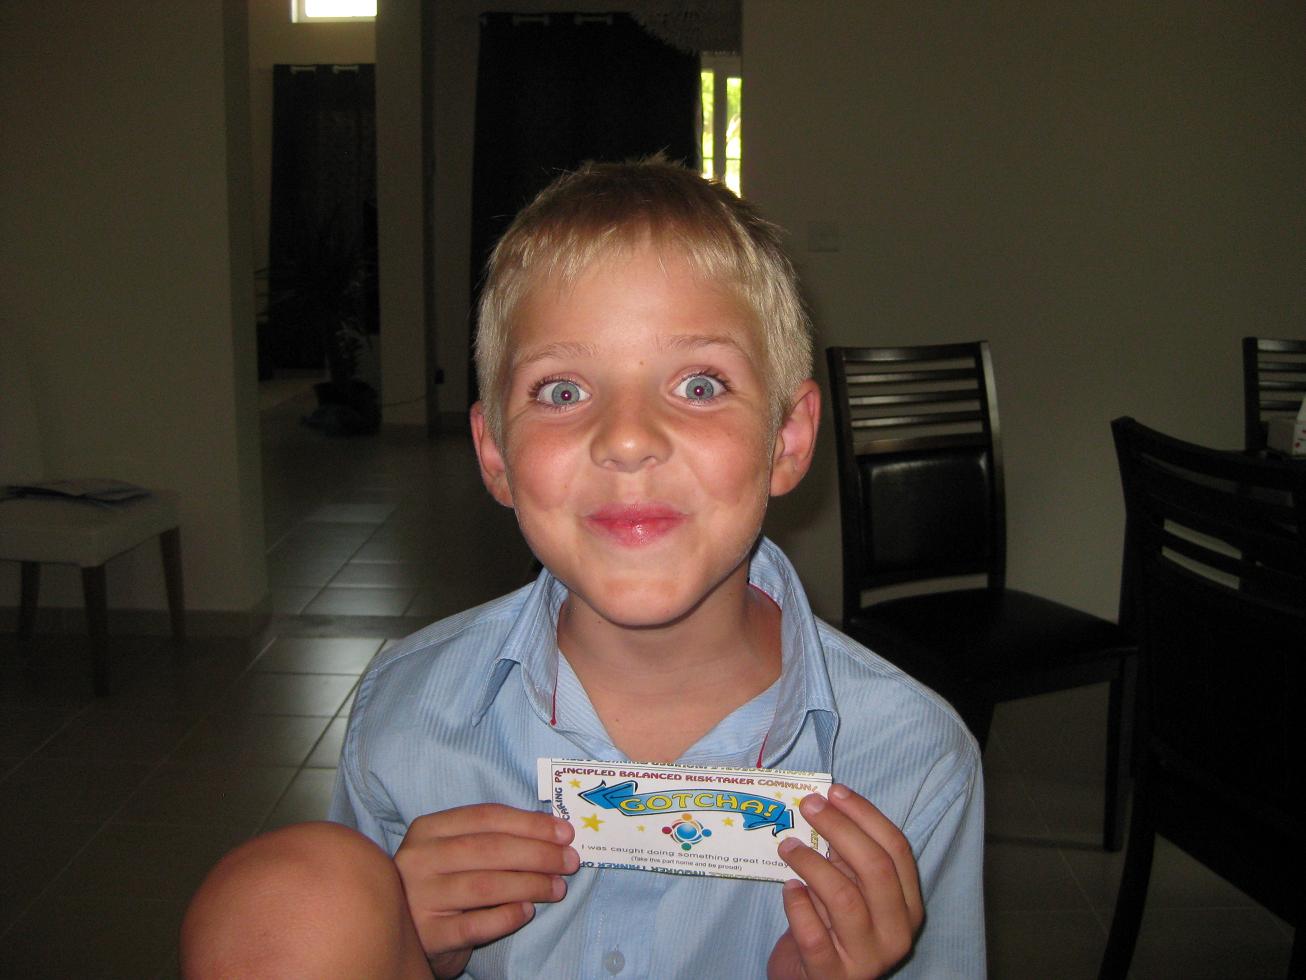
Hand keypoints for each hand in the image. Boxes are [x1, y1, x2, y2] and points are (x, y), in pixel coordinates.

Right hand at [394, 803, 578, 977]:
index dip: (530, 823)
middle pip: (489, 848)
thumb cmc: (444, 884)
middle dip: (538, 853)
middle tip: (570, 861)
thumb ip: (493, 839)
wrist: (408, 934)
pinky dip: (506, 917)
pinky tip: (526, 912)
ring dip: (530, 884)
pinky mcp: (427, 935)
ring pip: (485, 886)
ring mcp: (419, 898)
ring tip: (558, 888)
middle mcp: (419, 858)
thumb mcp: (457, 853)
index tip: (565, 832)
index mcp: (428, 828)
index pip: (486, 817)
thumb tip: (554, 833)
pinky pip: (474, 925)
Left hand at [767, 785, 922, 978]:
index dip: (865, 814)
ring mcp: (867, 958)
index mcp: (908, 905)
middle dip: (840, 829)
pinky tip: (788, 889)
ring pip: (844, 899)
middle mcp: (896, 933)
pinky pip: (813, 934)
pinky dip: (797, 906)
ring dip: (811, 864)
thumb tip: (827, 803)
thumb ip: (846, 855)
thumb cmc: (831, 927)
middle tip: (809, 806)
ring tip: (787, 846)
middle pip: (876, 868)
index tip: (835, 791)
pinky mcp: (831, 975)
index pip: (897, 849)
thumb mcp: (849, 888)